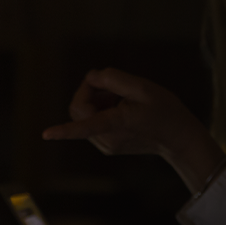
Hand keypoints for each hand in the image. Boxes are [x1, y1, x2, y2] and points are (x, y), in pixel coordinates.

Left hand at [41, 68, 225, 192]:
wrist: (179, 138)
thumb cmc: (165, 110)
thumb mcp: (143, 87)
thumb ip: (113, 78)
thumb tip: (90, 77)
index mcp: (117, 124)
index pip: (85, 126)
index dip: (64, 130)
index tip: (46, 135)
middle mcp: (108, 139)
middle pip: (80, 108)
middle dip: (90, 91)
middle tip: (115, 85)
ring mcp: (107, 145)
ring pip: (85, 114)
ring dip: (98, 99)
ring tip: (124, 98)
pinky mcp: (108, 146)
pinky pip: (92, 122)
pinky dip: (102, 109)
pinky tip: (123, 107)